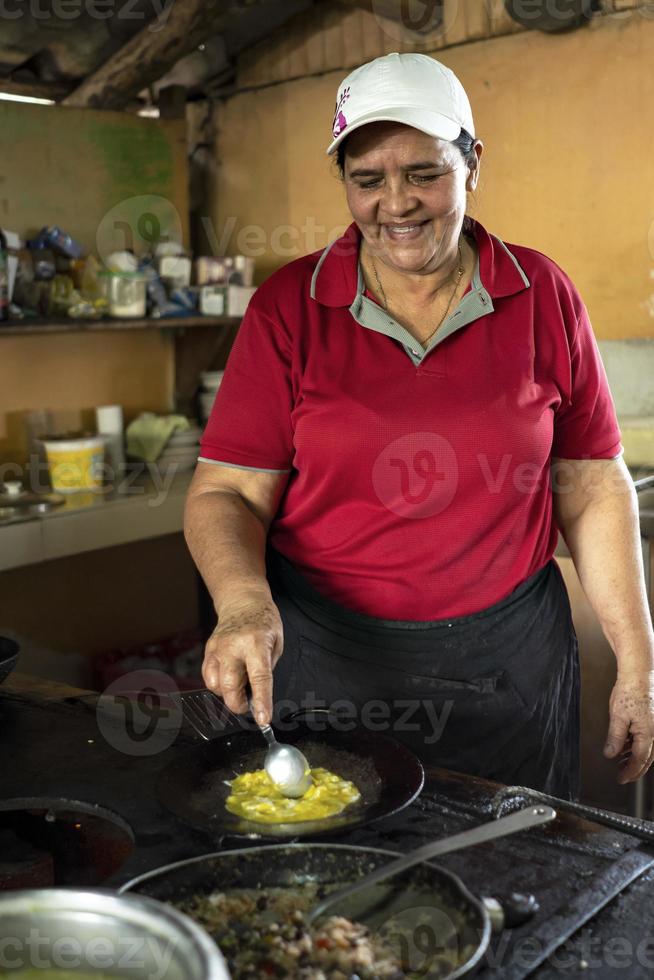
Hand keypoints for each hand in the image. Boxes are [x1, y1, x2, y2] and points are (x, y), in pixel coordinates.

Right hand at [201, 590, 283, 725]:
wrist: (242, 602)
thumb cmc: (263, 622)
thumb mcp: (277, 643)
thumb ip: (268, 669)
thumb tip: (259, 695)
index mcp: (256, 643)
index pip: (259, 678)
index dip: (261, 702)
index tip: (263, 719)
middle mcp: (233, 646)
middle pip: (230, 686)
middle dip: (239, 704)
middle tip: (249, 705)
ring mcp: (217, 648)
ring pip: (215, 685)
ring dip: (228, 694)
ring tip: (239, 684)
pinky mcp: (208, 651)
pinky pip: (208, 678)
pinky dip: (218, 686)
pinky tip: (228, 678)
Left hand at [603, 668, 653, 783]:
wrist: (640, 673)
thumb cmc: (630, 691)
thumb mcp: (618, 717)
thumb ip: (615, 738)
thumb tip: (611, 754)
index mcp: (648, 733)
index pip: (640, 761)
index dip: (630, 772)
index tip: (621, 779)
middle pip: (647, 758)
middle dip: (634, 768)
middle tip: (622, 774)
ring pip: (647, 748)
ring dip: (635, 756)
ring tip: (621, 760)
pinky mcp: (653, 720)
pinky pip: (647, 738)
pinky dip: (637, 744)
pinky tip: (626, 744)